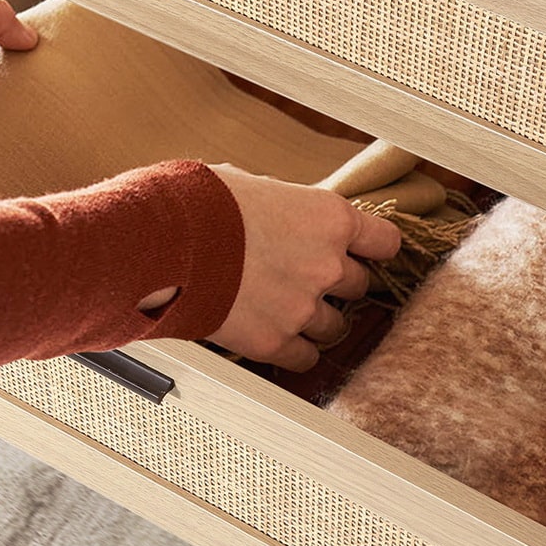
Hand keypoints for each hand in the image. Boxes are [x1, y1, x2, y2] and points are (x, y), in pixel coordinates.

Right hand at [143, 164, 401, 371]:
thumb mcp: (249, 186)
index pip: (383, 241)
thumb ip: (280, 205)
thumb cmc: (198, 206)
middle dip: (335, 283)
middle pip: (358, 286)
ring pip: (335, 326)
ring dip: (315, 319)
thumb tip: (277, 212)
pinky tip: (277, 339)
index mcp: (327, 218)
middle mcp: (325, 264)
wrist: (162, 243)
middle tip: (306, 279)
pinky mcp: (273, 341)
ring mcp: (302, 307)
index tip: (363, 253)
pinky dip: (294, 352)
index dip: (371, 248)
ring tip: (286, 311)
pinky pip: (305, 358)